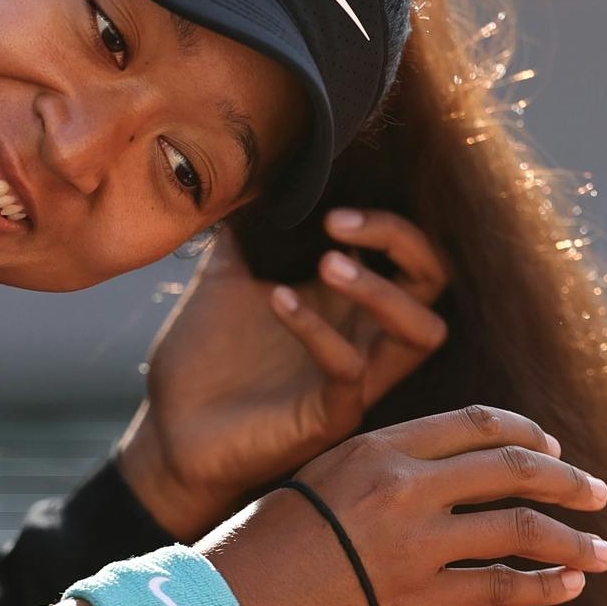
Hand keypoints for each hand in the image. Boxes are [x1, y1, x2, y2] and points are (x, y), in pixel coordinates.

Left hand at [118, 207, 451, 535]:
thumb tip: (246, 170)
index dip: (386, 220)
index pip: (412, 252)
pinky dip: (320, 330)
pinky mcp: (328, 418)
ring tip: (329, 263)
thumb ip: (245, 231)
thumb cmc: (205, 362)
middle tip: (338, 224)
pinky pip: (352, 372)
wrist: (170, 435)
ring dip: (383, 291)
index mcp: (347, 302)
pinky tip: (276, 300)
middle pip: (436, 281)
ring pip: (423, 332)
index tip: (327, 204)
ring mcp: (354, 380)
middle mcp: (363, 336)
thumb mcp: (225, 277)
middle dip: (401, 240)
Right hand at [197, 404, 606, 605]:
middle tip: (599, 494)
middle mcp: (402, 484)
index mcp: (378, 446)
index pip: (475, 423)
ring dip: (571, 540)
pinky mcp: (413, 598)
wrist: (225, 603)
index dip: (526, 433)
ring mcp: (411, 541)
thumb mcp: (319, 481)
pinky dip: (542, 587)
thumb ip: (378, 473)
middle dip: (567, 480)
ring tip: (603, 553)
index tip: (554, 448)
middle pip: (511, 467)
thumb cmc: (261, 546)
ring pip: (518, 528)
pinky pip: (496, 588)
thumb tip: (435, 481)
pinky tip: (568, 588)